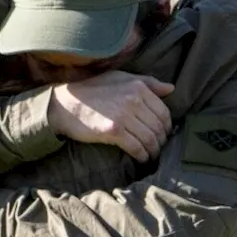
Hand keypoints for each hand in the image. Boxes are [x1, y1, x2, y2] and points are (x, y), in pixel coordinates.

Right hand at [48, 70, 174, 161]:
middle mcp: (134, 100)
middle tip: (158, 148)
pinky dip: (142, 156)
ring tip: (151, 155)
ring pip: (150, 139)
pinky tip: (141, 158)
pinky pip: (136, 147)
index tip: (163, 134)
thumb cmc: (93, 89)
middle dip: (161, 141)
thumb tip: (171, 88)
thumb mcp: (121, 78)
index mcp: (138, 87)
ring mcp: (124, 116)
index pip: (163, 112)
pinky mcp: (113, 131)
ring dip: (153, 151)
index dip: (166, 127)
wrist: (65, 102)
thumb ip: (148, 83)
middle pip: (158, 127)